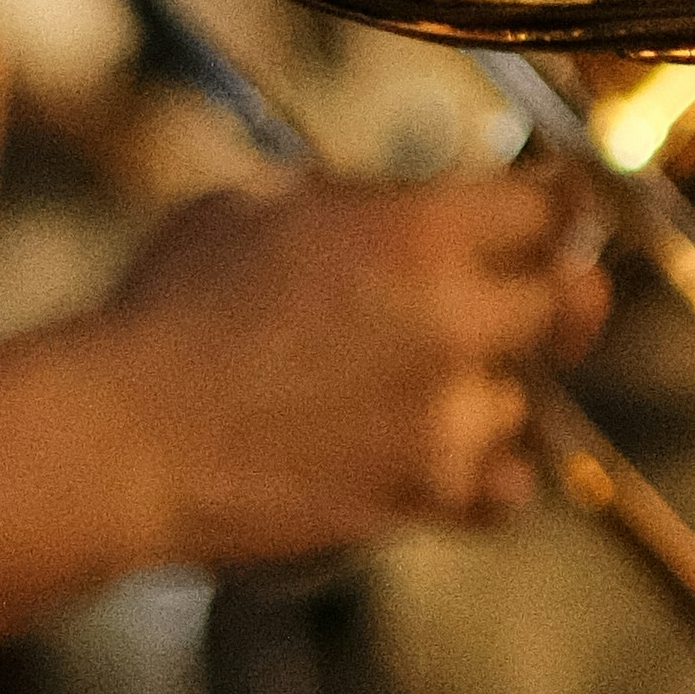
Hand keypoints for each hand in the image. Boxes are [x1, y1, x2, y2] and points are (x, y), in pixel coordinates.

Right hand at [81, 172, 605, 559]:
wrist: (125, 438)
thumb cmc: (168, 311)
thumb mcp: (256, 205)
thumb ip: (353, 201)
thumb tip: (399, 204)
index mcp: (416, 230)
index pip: (550, 204)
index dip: (559, 200)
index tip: (558, 206)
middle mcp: (452, 320)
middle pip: (569, 300)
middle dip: (551, 293)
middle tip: (529, 295)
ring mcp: (444, 415)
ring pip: (524, 398)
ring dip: (483, 388)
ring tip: (406, 385)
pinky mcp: (422, 493)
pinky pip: (502, 486)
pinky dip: (482, 472)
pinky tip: (443, 452)